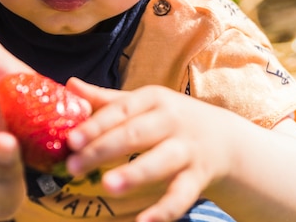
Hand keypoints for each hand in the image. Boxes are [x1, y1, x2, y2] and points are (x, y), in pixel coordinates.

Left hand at [64, 78, 236, 221]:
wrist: (225, 139)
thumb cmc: (171, 119)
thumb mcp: (144, 103)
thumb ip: (107, 99)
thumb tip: (70, 86)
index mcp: (154, 99)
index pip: (121, 110)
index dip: (96, 125)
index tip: (71, 140)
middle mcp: (171, 121)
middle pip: (135, 134)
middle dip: (104, 149)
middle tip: (74, 165)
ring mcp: (187, 148)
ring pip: (160, 161)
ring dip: (135, 173)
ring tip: (108, 185)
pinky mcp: (198, 176)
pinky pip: (181, 194)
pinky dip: (165, 210)